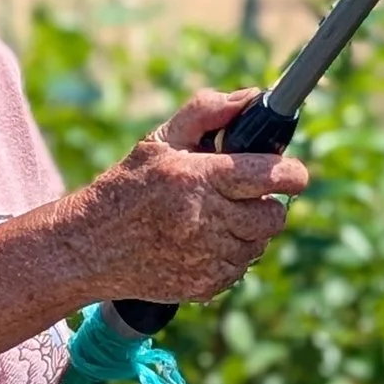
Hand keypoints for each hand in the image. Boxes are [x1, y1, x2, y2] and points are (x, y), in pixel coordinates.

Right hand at [60, 87, 308, 308]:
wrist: (91, 246)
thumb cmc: (128, 186)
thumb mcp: (161, 140)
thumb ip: (208, 111)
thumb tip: (254, 98)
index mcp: (199, 178)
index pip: (271, 176)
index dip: (292, 173)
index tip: (292, 173)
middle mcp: (207, 220)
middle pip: (273, 216)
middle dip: (266, 203)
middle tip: (244, 195)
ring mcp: (207, 258)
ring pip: (259, 244)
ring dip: (248, 231)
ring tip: (215, 218)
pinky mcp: (205, 285)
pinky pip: (241, 269)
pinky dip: (230, 255)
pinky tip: (202, 242)